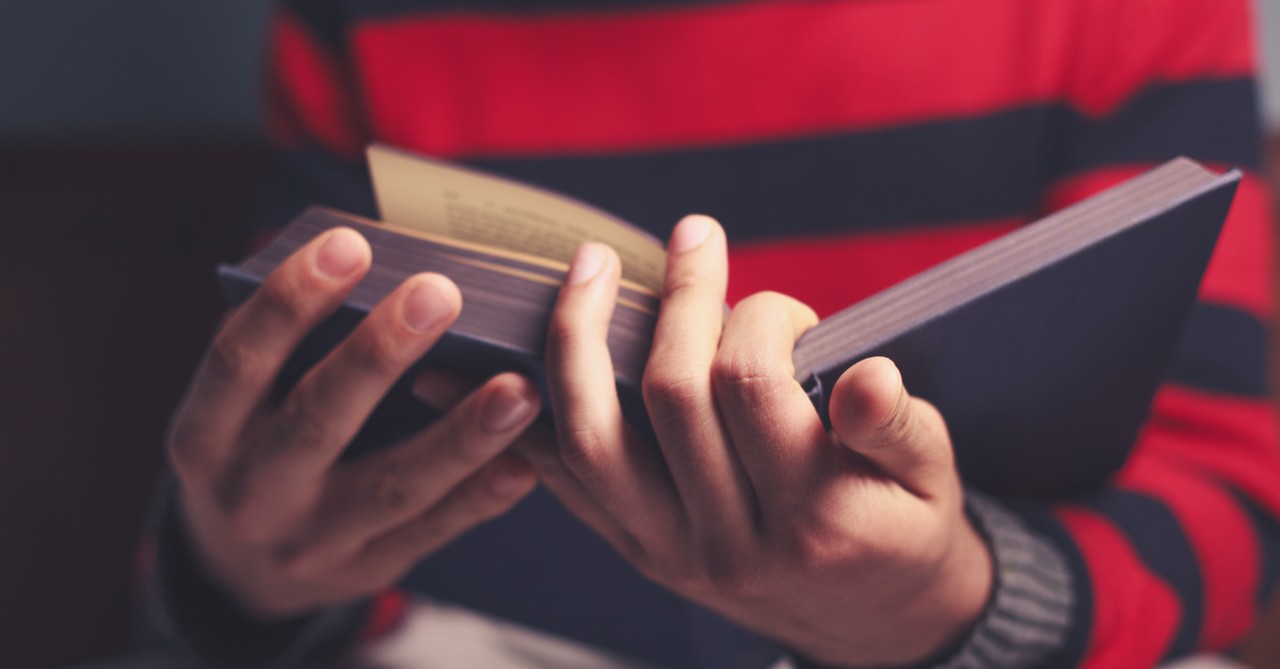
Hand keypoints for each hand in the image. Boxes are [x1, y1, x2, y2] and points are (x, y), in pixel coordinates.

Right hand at [167, 228, 539, 618]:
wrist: (243, 572)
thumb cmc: (259, 447)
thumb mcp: (242, 405)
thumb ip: (286, 346)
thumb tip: (364, 260)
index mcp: (206, 434)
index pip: (240, 360)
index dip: (290, 301)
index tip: (349, 243)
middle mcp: (250, 491)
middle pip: (318, 418)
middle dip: (379, 353)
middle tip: (440, 293)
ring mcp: (309, 541)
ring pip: (391, 486)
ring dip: (459, 436)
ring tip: (518, 389)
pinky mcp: (366, 570)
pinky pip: (430, 532)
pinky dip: (479, 497)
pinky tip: (523, 463)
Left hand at [532, 216, 991, 666]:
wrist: (869, 619)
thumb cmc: (901, 525)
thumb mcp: (931, 475)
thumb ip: (896, 425)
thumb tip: (866, 375)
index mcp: (811, 518)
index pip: (752, 386)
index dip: (763, 318)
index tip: (788, 310)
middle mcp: (729, 543)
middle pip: (670, 396)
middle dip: (680, 299)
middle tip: (693, 237)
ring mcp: (670, 552)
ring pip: (593, 439)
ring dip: (580, 339)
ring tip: (586, 268)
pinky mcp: (636, 550)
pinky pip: (566, 478)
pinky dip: (537, 414)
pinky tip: (516, 357)